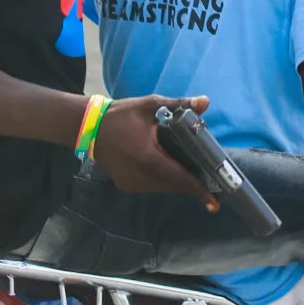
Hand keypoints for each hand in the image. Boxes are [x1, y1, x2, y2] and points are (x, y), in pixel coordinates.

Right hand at [92, 94, 219, 211]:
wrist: (88, 127)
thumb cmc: (121, 115)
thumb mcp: (151, 105)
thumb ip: (179, 105)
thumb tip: (205, 101)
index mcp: (148, 158)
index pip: (179, 178)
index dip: (198, 190)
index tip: (215, 202)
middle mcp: (140, 176)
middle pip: (173, 185)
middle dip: (191, 184)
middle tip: (208, 179)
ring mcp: (132, 184)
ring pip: (162, 188)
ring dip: (176, 182)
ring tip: (189, 172)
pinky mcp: (126, 186)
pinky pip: (151, 187)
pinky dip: (161, 181)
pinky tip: (167, 168)